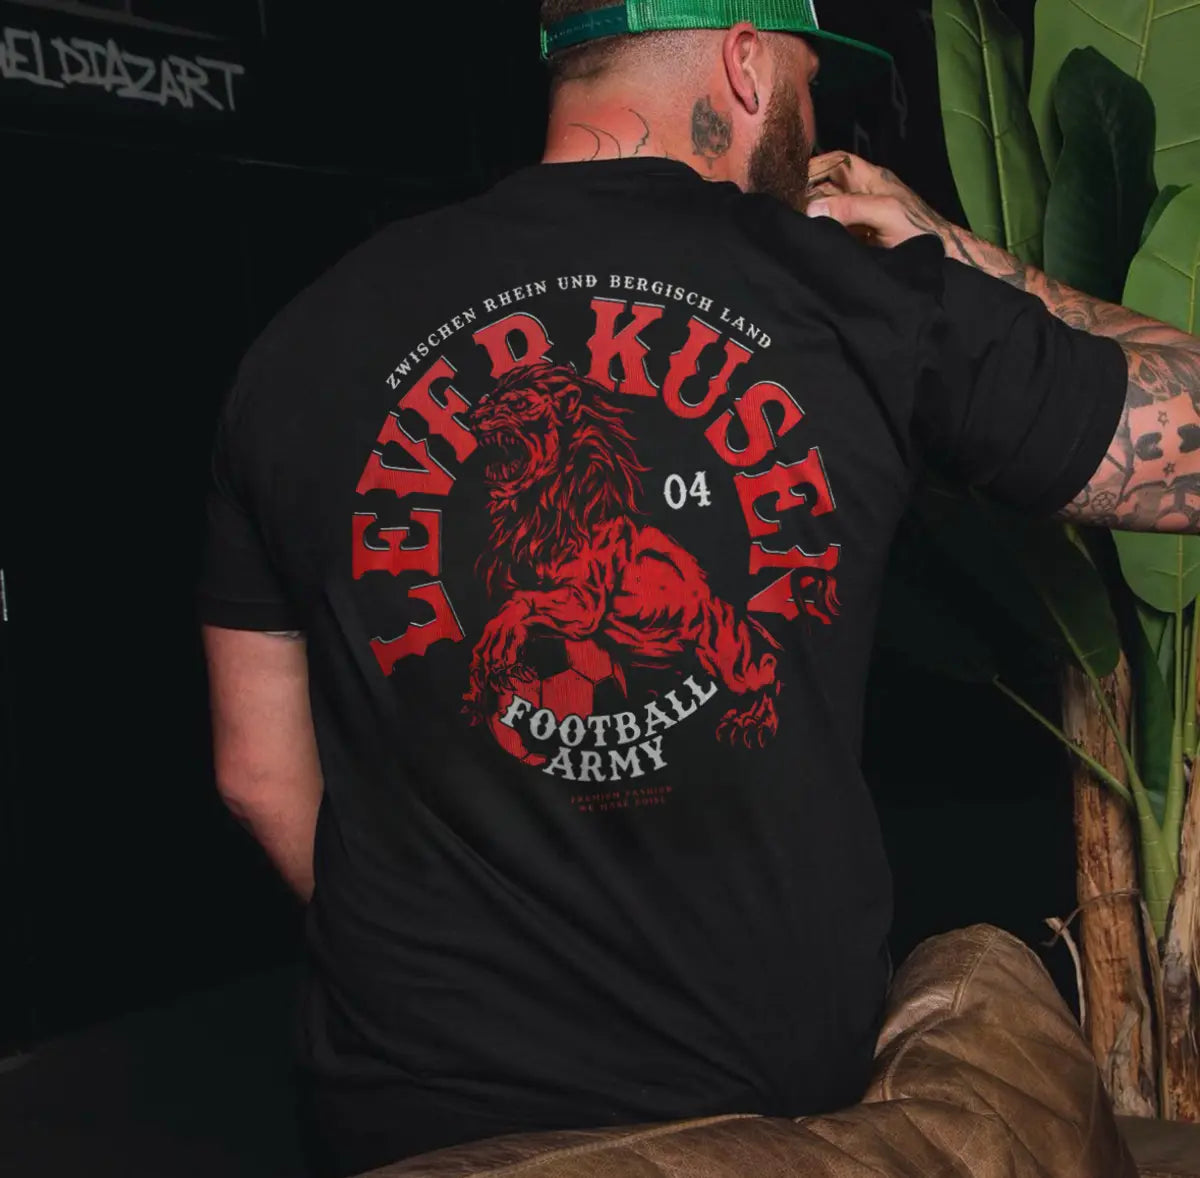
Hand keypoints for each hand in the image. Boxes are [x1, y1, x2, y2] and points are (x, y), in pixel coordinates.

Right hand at [804, 152, 948, 248]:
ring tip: (796, 223)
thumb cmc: (917, 229)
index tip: (794, 180)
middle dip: (810, 194)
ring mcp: (860, 216)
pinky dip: (821, 232)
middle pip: (828, 186)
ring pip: (829, 209)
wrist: (938, 258)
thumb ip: (850, 207)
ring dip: (813, 215)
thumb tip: (812, 209)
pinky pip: (834, 229)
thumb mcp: (884, 212)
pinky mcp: (858, 237)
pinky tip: (810, 237)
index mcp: (872, 179)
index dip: (817, 166)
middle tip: (790, 207)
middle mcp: (863, 194)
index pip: (838, 162)